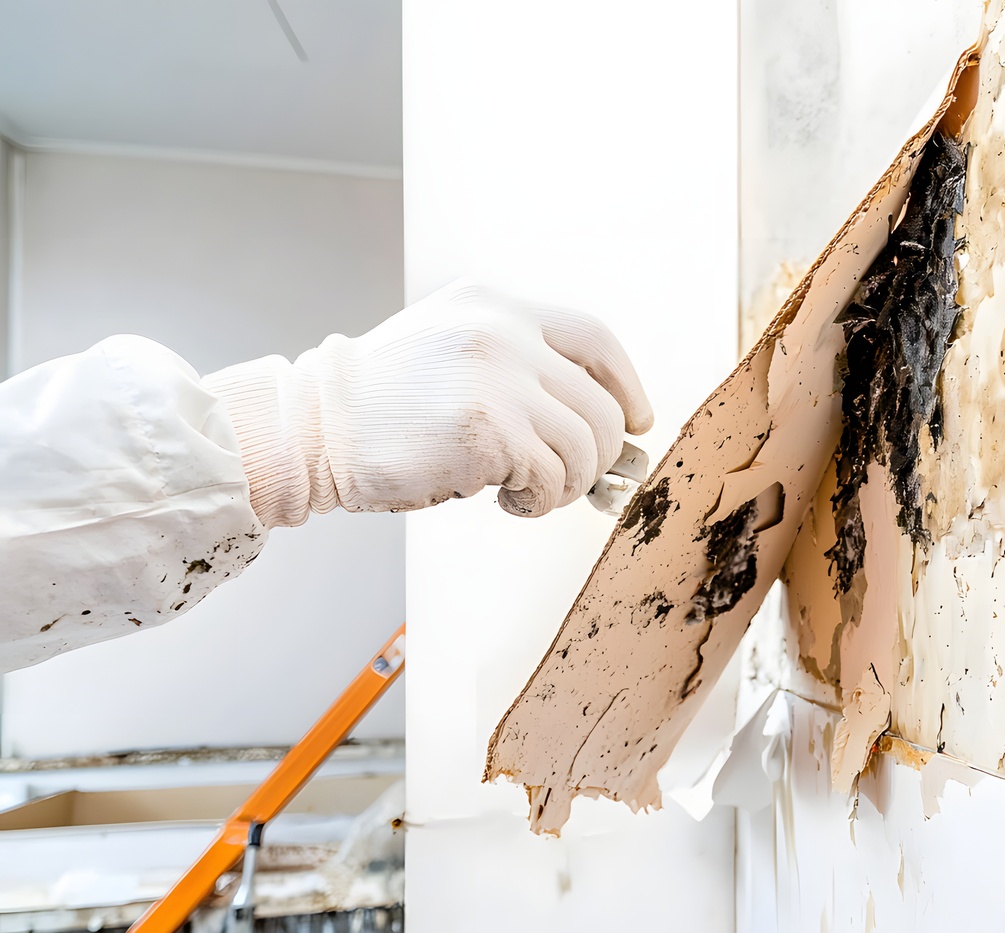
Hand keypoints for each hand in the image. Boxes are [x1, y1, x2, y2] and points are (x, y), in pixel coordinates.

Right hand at [205, 280, 653, 527]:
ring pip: (588, 445)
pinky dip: (540, 502)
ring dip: (569, 484)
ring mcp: (501, 377)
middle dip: (599, 455)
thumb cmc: (386, 406)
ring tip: (531, 494)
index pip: (594, 337)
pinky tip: (507, 502)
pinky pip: (553, 476)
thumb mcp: (454, 351)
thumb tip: (613, 429)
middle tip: (568, 479)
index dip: (627, 385)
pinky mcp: (492, 428)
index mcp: (497, 305)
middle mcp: (505, 331)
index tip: (636, 421)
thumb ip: (520, 367)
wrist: (315, 429)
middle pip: (602, 404)